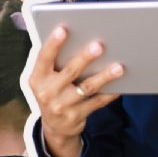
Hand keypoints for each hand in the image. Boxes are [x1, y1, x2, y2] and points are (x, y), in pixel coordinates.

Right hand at [28, 24, 123, 156]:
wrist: (54, 127)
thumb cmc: (52, 92)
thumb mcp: (44, 79)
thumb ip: (53, 63)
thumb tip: (76, 38)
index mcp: (37, 78)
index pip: (44, 58)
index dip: (53, 43)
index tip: (62, 29)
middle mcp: (48, 92)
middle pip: (69, 72)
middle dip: (85, 58)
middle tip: (98, 45)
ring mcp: (63, 106)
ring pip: (86, 88)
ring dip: (104, 77)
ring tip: (118, 67)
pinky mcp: (77, 115)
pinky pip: (97, 102)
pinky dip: (109, 93)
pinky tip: (120, 85)